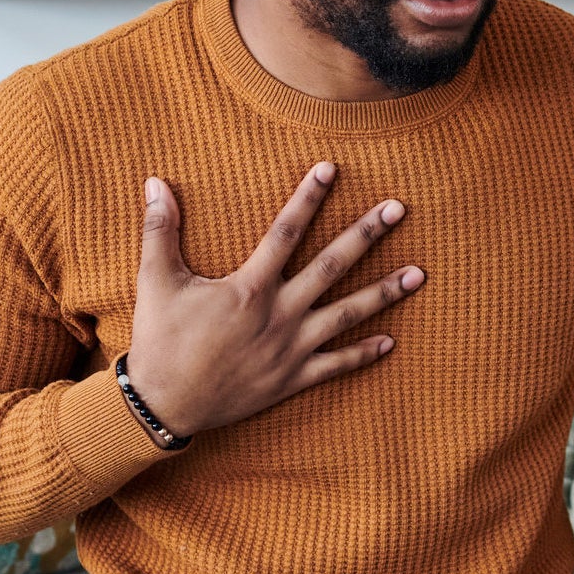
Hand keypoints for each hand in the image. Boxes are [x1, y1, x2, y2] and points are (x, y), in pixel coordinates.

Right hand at [128, 164, 423, 438]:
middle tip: (398, 209)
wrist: (164, 405)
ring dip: (384, 292)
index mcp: (249, 287)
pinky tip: (392, 341)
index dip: (308, 197)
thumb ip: (160, 230)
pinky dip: (365, 354)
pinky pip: (337, 365)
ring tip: (419, 273)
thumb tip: (154, 182)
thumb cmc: (160, 340)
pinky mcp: (292, 379)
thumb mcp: (156, 281)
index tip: (330, 168)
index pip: (286, 231)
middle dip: (366, 234)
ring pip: (347, 314)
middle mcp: (278, 314)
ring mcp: (290, 348)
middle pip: (331, 266)